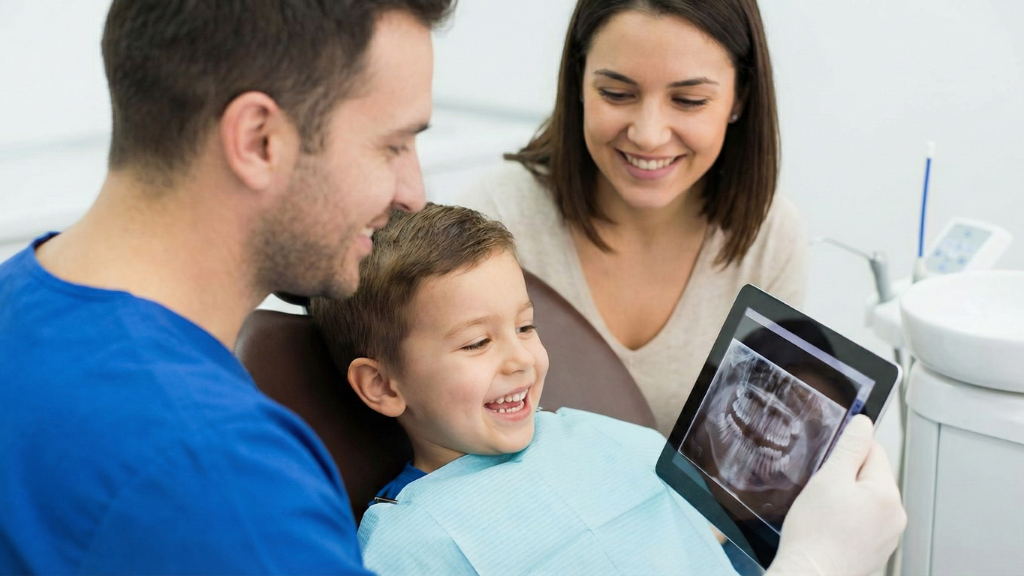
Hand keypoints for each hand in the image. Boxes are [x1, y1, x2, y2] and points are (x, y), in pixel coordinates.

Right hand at [767, 415, 906, 575]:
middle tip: (822, 491)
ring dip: (846, 499)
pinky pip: (862, 523)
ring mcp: (887, 537)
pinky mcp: (874, 552)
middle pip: (871, 477)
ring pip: (865, 501)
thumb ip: (850, 447)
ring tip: (823, 513)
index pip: (874, 451)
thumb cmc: (815, 533)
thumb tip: (864, 422)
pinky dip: (846, 521)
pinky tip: (828, 529)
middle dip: (845, 477)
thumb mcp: (829, 478)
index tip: (829, 463)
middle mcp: (895, 517)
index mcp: (888, 494)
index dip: (847, 451)